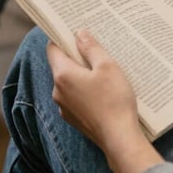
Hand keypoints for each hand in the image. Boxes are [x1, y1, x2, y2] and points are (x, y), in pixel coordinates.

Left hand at [47, 30, 160, 172]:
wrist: (120, 139)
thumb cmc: (114, 100)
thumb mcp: (106, 66)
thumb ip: (91, 47)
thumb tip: (79, 33)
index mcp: (62, 74)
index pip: (52, 48)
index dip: (62, 39)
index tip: (75, 33)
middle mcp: (57, 91)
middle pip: (61, 65)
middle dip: (75, 57)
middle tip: (94, 51)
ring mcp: (64, 107)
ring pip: (68, 82)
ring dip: (81, 75)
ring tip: (101, 73)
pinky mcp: (73, 119)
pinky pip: (74, 98)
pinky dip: (84, 91)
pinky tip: (102, 92)